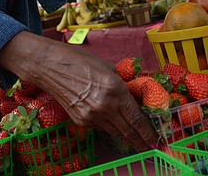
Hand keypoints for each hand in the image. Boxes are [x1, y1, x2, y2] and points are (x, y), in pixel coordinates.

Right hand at [0, 32, 158, 150]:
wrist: (51, 67)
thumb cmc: (81, 61)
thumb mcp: (109, 68)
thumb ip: (123, 85)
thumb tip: (134, 95)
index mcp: (115, 91)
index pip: (137, 119)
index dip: (148, 132)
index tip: (155, 140)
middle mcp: (105, 107)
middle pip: (128, 131)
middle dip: (140, 140)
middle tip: (149, 146)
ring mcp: (91, 116)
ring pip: (115, 132)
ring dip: (125, 134)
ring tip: (135, 137)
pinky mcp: (81, 121)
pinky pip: (100, 127)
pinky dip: (109, 126)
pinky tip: (112, 123)